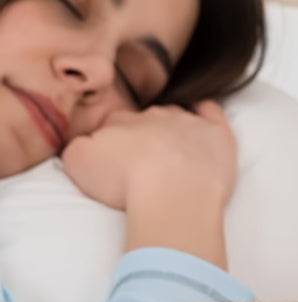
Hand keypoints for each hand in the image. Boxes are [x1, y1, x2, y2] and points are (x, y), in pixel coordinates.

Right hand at [61, 101, 235, 267]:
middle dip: (142, 139)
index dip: (113, 146)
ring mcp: (187, 120)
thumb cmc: (124, 182)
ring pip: (176, 115)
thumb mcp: (78, 163)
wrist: (172, 192)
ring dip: (173, 130)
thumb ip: (77, 146)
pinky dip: (206, 114)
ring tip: (173, 158)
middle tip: (144, 168)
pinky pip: (210, 110)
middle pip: (144, 120)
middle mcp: (153, 115)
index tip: (117, 166)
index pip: (113, 125)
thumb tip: (87, 143)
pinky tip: (203, 128)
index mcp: (119, 121)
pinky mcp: (215, 131)